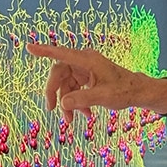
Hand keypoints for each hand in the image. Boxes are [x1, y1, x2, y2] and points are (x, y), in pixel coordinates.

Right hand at [26, 43, 166, 123]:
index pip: (62, 54)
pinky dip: (76, 102)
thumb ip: (83, 99)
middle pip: (59, 73)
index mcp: (88, 60)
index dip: (44, 51)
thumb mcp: (104, 97)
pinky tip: (84, 113)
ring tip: (72, 120)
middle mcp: (84, 62)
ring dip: (67, 102)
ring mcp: (85, 70)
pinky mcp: (87, 78)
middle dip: (55, 92)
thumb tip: (63, 103)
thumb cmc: (125, 90)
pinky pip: (74, 89)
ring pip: (66, 84)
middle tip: (51, 109)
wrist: (138, 92)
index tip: (29, 47)